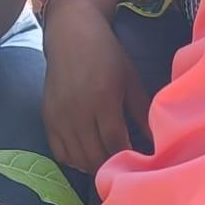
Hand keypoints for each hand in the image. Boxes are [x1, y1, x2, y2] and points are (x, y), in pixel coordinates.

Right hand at [42, 0, 149, 174]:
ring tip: (107, 167)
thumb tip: (156, 139)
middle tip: (123, 170)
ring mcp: (60, 115)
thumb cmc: (106, 53)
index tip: (137, 164)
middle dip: (111, 167)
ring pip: (76, 158)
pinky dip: (73, 161)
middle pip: (94, 155)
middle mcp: (78, 110)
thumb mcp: (129, 78)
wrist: (70, 33)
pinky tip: (86, 159)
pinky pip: (59, 151)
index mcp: (103, 99)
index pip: (115, 141)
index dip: (126, 157)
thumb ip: (141, 110)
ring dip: (93, 167)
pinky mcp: (47, 117)